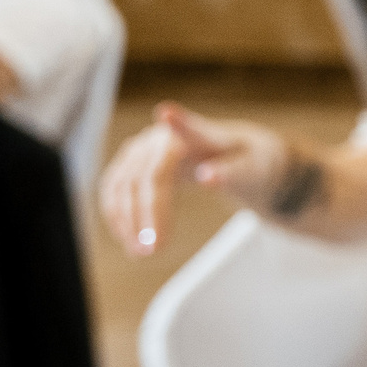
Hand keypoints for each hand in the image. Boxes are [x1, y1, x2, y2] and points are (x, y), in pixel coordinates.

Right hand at [98, 103, 285, 256]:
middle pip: (145, 175)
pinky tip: (131, 242)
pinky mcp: (130, 167)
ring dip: (127, 221)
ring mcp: (140, 152)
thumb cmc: (246, 163)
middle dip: (146, 214)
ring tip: (143, 253)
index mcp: (195, 134)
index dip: (178, 123)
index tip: (167, 113)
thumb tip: (208, 177)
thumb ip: (231, 173)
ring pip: (122, 186)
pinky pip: (115, 193)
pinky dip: (120, 219)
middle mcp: (159, 139)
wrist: (236, 157)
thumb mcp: (251, 169)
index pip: (186, 131)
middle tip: (155, 249)